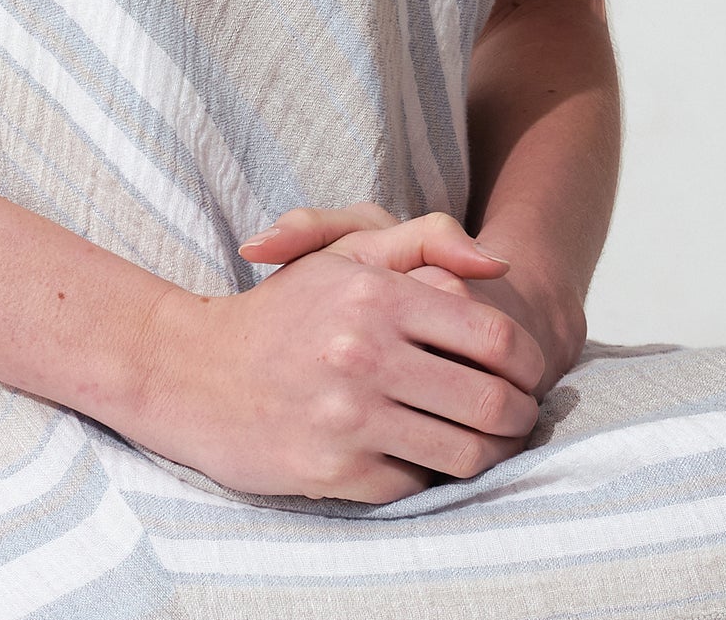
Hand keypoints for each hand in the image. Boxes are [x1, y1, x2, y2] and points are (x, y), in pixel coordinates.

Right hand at [123, 206, 545, 503]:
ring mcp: (349, 419)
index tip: (530, 372)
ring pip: (463, 454)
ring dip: (491, 454)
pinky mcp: (334, 473)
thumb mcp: (346, 252)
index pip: (493, 337)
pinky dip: (430, 476)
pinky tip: (428, 459)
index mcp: (376, 296)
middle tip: (522, 416)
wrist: (194, 372)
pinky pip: (416, 485)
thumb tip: (498, 264)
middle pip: (490, 403)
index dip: (529, 361)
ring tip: (493, 444)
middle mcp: (364, 356)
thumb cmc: (283, 309)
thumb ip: (427, 241)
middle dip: (521, 415)